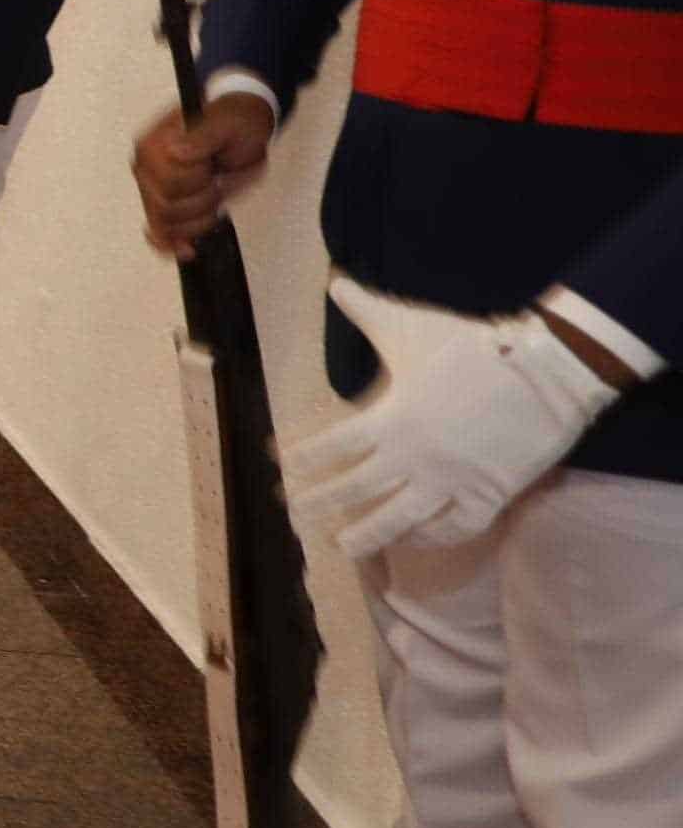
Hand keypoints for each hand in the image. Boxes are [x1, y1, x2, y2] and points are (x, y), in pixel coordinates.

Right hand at [132, 94, 273, 258]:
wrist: (243, 127)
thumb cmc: (234, 122)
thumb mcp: (226, 124)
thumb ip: (202, 137)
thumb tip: (175, 151)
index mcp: (154, 143)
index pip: (169, 182)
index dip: (197, 180)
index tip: (210, 164)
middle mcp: (146, 166)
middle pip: (166, 207)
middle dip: (201, 200)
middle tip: (216, 178)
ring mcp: (153, 187)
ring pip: (168, 224)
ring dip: (199, 217)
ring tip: (213, 194)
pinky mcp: (163, 204)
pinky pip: (160, 233)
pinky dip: (170, 244)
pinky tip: (185, 249)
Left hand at [284, 300, 625, 556]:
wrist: (547, 371)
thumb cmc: (472, 347)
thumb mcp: (413, 327)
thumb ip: (368, 311)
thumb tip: (334, 281)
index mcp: (391, 418)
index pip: (332, 447)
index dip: (302, 459)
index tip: (279, 467)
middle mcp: (415, 456)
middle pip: (356, 490)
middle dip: (320, 503)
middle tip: (294, 514)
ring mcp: (452, 480)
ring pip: (400, 519)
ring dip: (368, 535)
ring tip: (343, 546)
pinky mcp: (489, 494)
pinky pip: (455, 527)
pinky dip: (432, 538)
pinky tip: (414, 540)